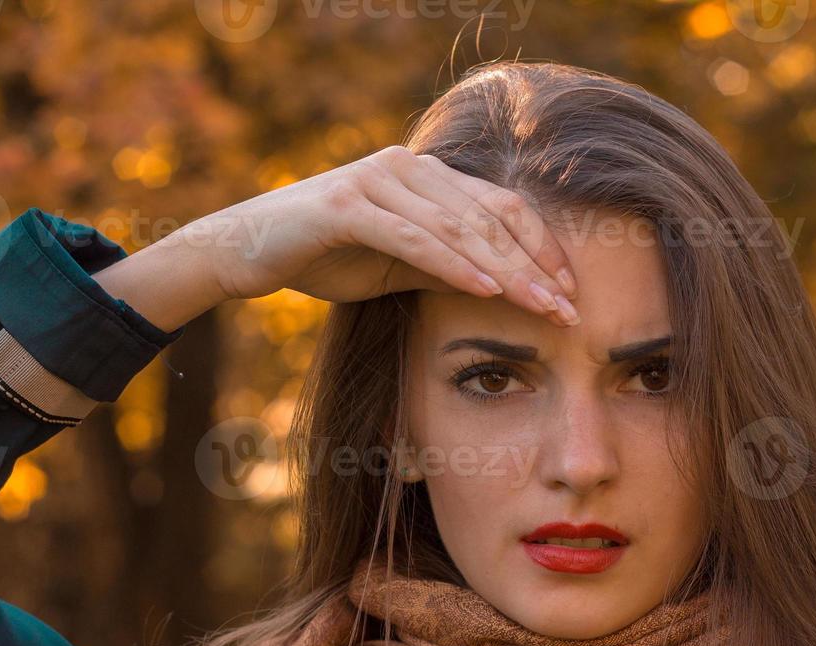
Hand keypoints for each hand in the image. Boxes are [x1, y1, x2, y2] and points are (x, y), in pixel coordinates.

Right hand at [189, 144, 580, 324]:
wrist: (244, 252)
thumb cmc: (323, 258)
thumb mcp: (397, 267)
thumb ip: (446, 267)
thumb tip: (502, 286)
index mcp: (425, 176)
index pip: (500, 207)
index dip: (541, 246)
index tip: (572, 290)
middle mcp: (407, 167)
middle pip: (489, 217)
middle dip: (535, 266)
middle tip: (571, 308)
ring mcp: (377, 180)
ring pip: (459, 227)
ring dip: (507, 271)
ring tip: (542, 307)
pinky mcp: (348, 204)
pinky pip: (414, 237)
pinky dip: (454, 265)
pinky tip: (487, 290)